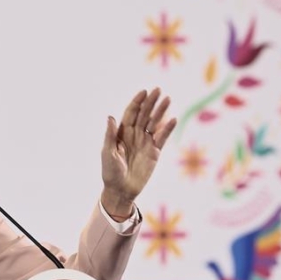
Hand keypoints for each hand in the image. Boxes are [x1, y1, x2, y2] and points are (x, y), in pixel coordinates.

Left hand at [100, 88, 175, 216]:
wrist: (121, 190)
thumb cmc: (110, 171)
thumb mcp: (107, 153)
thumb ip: (110, 135)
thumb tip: (111, 116)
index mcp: (122, 133)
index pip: (131, 113)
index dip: (137, 102)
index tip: (144, 92)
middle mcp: (134, 135)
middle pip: (144, 114)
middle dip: (150, 102)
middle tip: (158, 90)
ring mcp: (145, 142)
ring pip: (154, 123)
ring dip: (160, 111)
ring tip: (168, 99)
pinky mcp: (154, 152)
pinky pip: (162, 137)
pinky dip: (167, 128)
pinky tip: (173, 119)